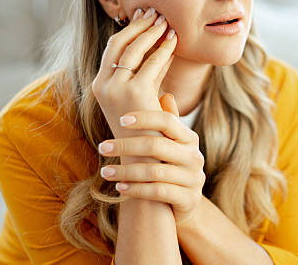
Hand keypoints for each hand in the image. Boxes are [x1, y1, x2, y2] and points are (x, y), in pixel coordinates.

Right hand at [91, 6, 176, 142]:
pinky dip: (163, 49)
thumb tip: (163, 44)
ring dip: (151, 32)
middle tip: (155, 11)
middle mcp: (102, 85)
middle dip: (138, 25)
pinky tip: (173, 40)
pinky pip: (151, 63)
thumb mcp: (145, 95)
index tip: (143, 15)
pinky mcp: (134, 93)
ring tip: (165, 21)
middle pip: (118, 43)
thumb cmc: (148, 129)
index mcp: (100, 85)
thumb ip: (150, 72)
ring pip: (133, 49)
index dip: (129, 30)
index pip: (112, 49)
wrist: (145, 161)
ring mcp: (115, 89)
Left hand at [98, 93, 205, 226]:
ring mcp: (194, 178)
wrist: (184, 204)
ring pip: (154, 172)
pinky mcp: (189, 199)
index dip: (144, 118)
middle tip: (103, 147)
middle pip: (157, 146)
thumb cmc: (171, 167)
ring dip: (126, 171)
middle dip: (126, 146)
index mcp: (188, 138)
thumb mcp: (170, 144)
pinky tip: (120, 188)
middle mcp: (194, 156)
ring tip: (105, 172)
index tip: (121, 119)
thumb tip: (165, 94)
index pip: (167, 121)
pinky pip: (158, 192)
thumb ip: (167, 122)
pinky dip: (136, 190)